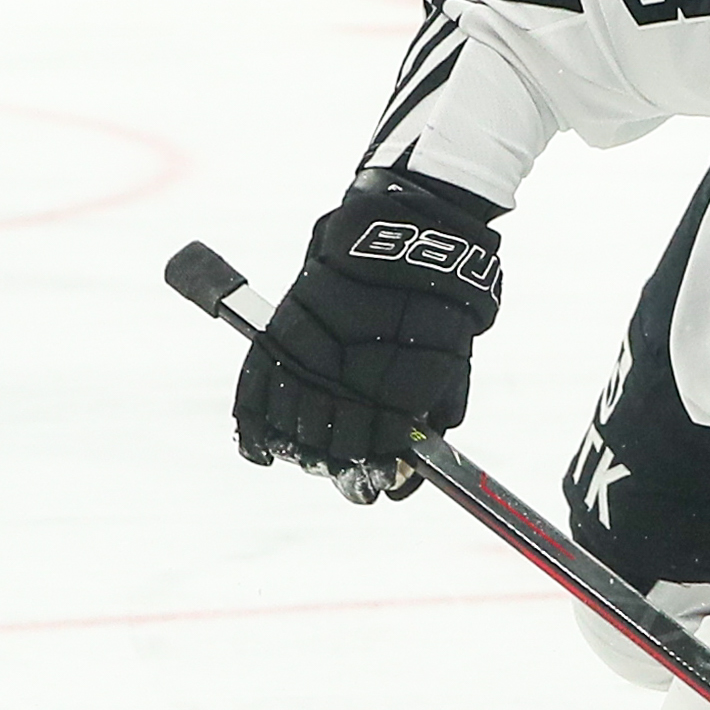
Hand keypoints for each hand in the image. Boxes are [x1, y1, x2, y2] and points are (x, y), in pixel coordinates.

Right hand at [232, 173, 503, 495]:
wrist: (400, 231)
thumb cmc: (434, 300)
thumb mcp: (454, 356)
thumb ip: (436, 414)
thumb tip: (412, 474)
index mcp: (402, 377)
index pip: (384, 444)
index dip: (381, 469)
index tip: (383, 479)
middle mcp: (352, 367)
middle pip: (335, 444)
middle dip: (342, 465)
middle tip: (348, 470)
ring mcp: (310, 352)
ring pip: (296, 427)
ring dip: (304, 453)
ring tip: (315, 457)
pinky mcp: (278, 336)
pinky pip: (255, 394)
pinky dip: (255, 432)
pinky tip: (263, 455)